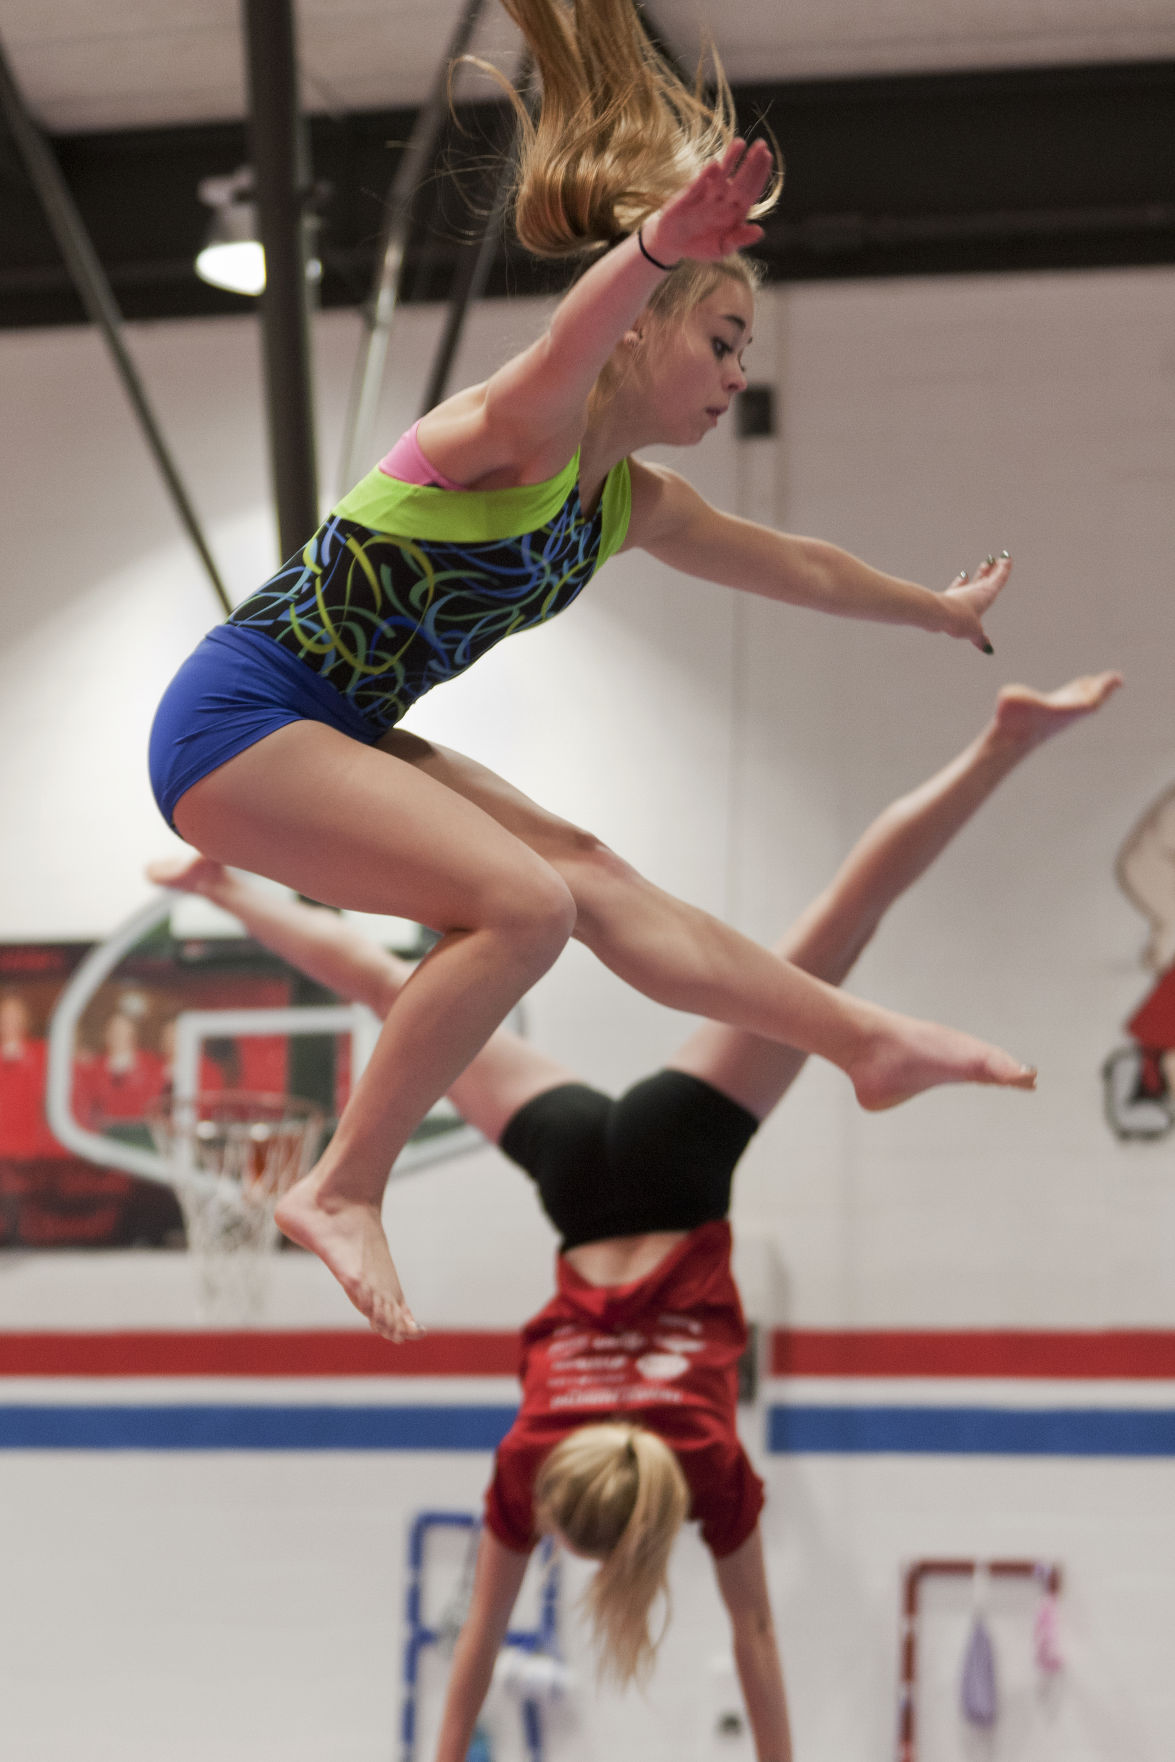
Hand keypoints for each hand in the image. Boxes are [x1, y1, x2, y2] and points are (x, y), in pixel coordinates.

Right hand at [643, 138, 773, 264]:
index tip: (768, 157)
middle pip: (740, 181)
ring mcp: (706, 196)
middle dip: (751, 164)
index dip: (760, 175)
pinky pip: (699, 185)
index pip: (751, 191)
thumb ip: (739, 239)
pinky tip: (715, 167)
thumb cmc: (700, 245)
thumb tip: (760, 231)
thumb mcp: (721, 249)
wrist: (673, 244)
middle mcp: (723, 200)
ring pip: (721, 177)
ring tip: (740, 143)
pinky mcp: (688, 196)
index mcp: (735, 212)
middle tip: (761, 145)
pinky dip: (706, 177)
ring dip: (731, 160)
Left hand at [941, 553, 1012, 651]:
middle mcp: (974, 592)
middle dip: (993, 569)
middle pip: (986, 578)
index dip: (1003, 570)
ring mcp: (961, 594)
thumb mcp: (973, 631)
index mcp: (985, 595)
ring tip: (986, 564)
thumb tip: (988, 649)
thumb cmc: (958, 619)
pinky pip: (959, 587)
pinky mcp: (950, 598)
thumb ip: (980, 638)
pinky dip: (962, 582)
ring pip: (975, 580)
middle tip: (998, 559)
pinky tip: (963, 577)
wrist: (937, 614)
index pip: (997, 580)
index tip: (1006, 558)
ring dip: (981, 573)